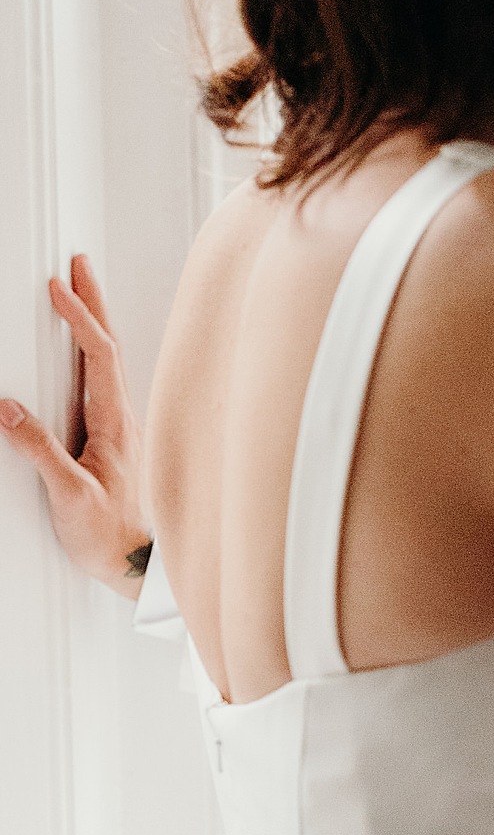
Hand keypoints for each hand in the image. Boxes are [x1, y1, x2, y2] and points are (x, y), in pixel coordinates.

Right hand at [0, 257, 151, 596]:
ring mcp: (124, 431)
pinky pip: (104, 386)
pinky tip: (85, 359)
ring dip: (94, 326)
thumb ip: (39, 451)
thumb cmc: (113, 537)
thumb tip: (8, 408)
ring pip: (110, 365)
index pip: (100, 355)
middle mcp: (126, 420)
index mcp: (116, 424)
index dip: (80, 318)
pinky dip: (94, 357)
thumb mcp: (69, 495)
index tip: (58, 287)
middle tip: (78, 266)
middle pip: (111, 348)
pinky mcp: (116, 444)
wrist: (140, 568)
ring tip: (80, 295)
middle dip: (93, 303)